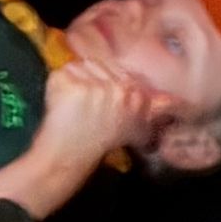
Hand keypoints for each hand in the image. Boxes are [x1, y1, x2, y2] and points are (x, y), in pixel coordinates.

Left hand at [41, 58, 176, 164]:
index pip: (119, 71)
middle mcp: (118, 89)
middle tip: (83, 103)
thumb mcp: (130, 126)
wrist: (68, 156)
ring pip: (80, 67)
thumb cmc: (97, 141)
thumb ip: (143, 107)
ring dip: (73, 82)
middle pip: (99, 65)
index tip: (98, 93)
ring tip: (73, 105)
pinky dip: (55, 87)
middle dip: (89, 80)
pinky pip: (59, 74)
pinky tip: (59, 105)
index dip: (106, 79)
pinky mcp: (69, 85)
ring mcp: (93, 86)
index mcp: (135, 96)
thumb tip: (166, 97)